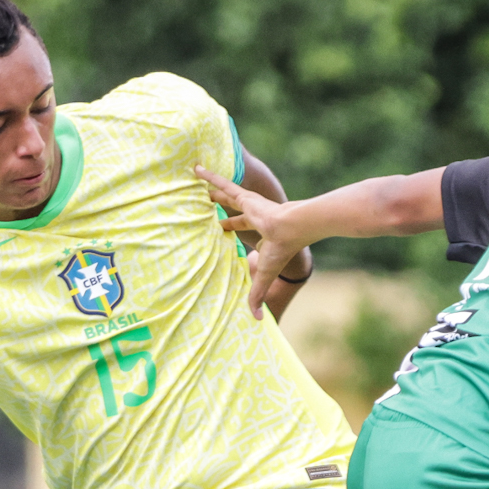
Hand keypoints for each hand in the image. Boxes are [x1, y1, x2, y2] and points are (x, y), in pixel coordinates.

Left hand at [196, 163, 310, 316]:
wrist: (294, 228)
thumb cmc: (283, 249)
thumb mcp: (265, 273)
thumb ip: (257, 293)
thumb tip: (256, 320)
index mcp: (258, 230)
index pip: (238, 228)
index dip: (228, 227)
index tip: (219, 228)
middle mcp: (252, 214)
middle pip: (230, 209)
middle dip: (218, 206)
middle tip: (205, 203)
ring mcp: (248, 203)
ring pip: (224, 193)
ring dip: (211, 187)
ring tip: (195, 178)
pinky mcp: (244, 196)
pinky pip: (222, 183)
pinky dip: (209, 176)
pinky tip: (195, 168)